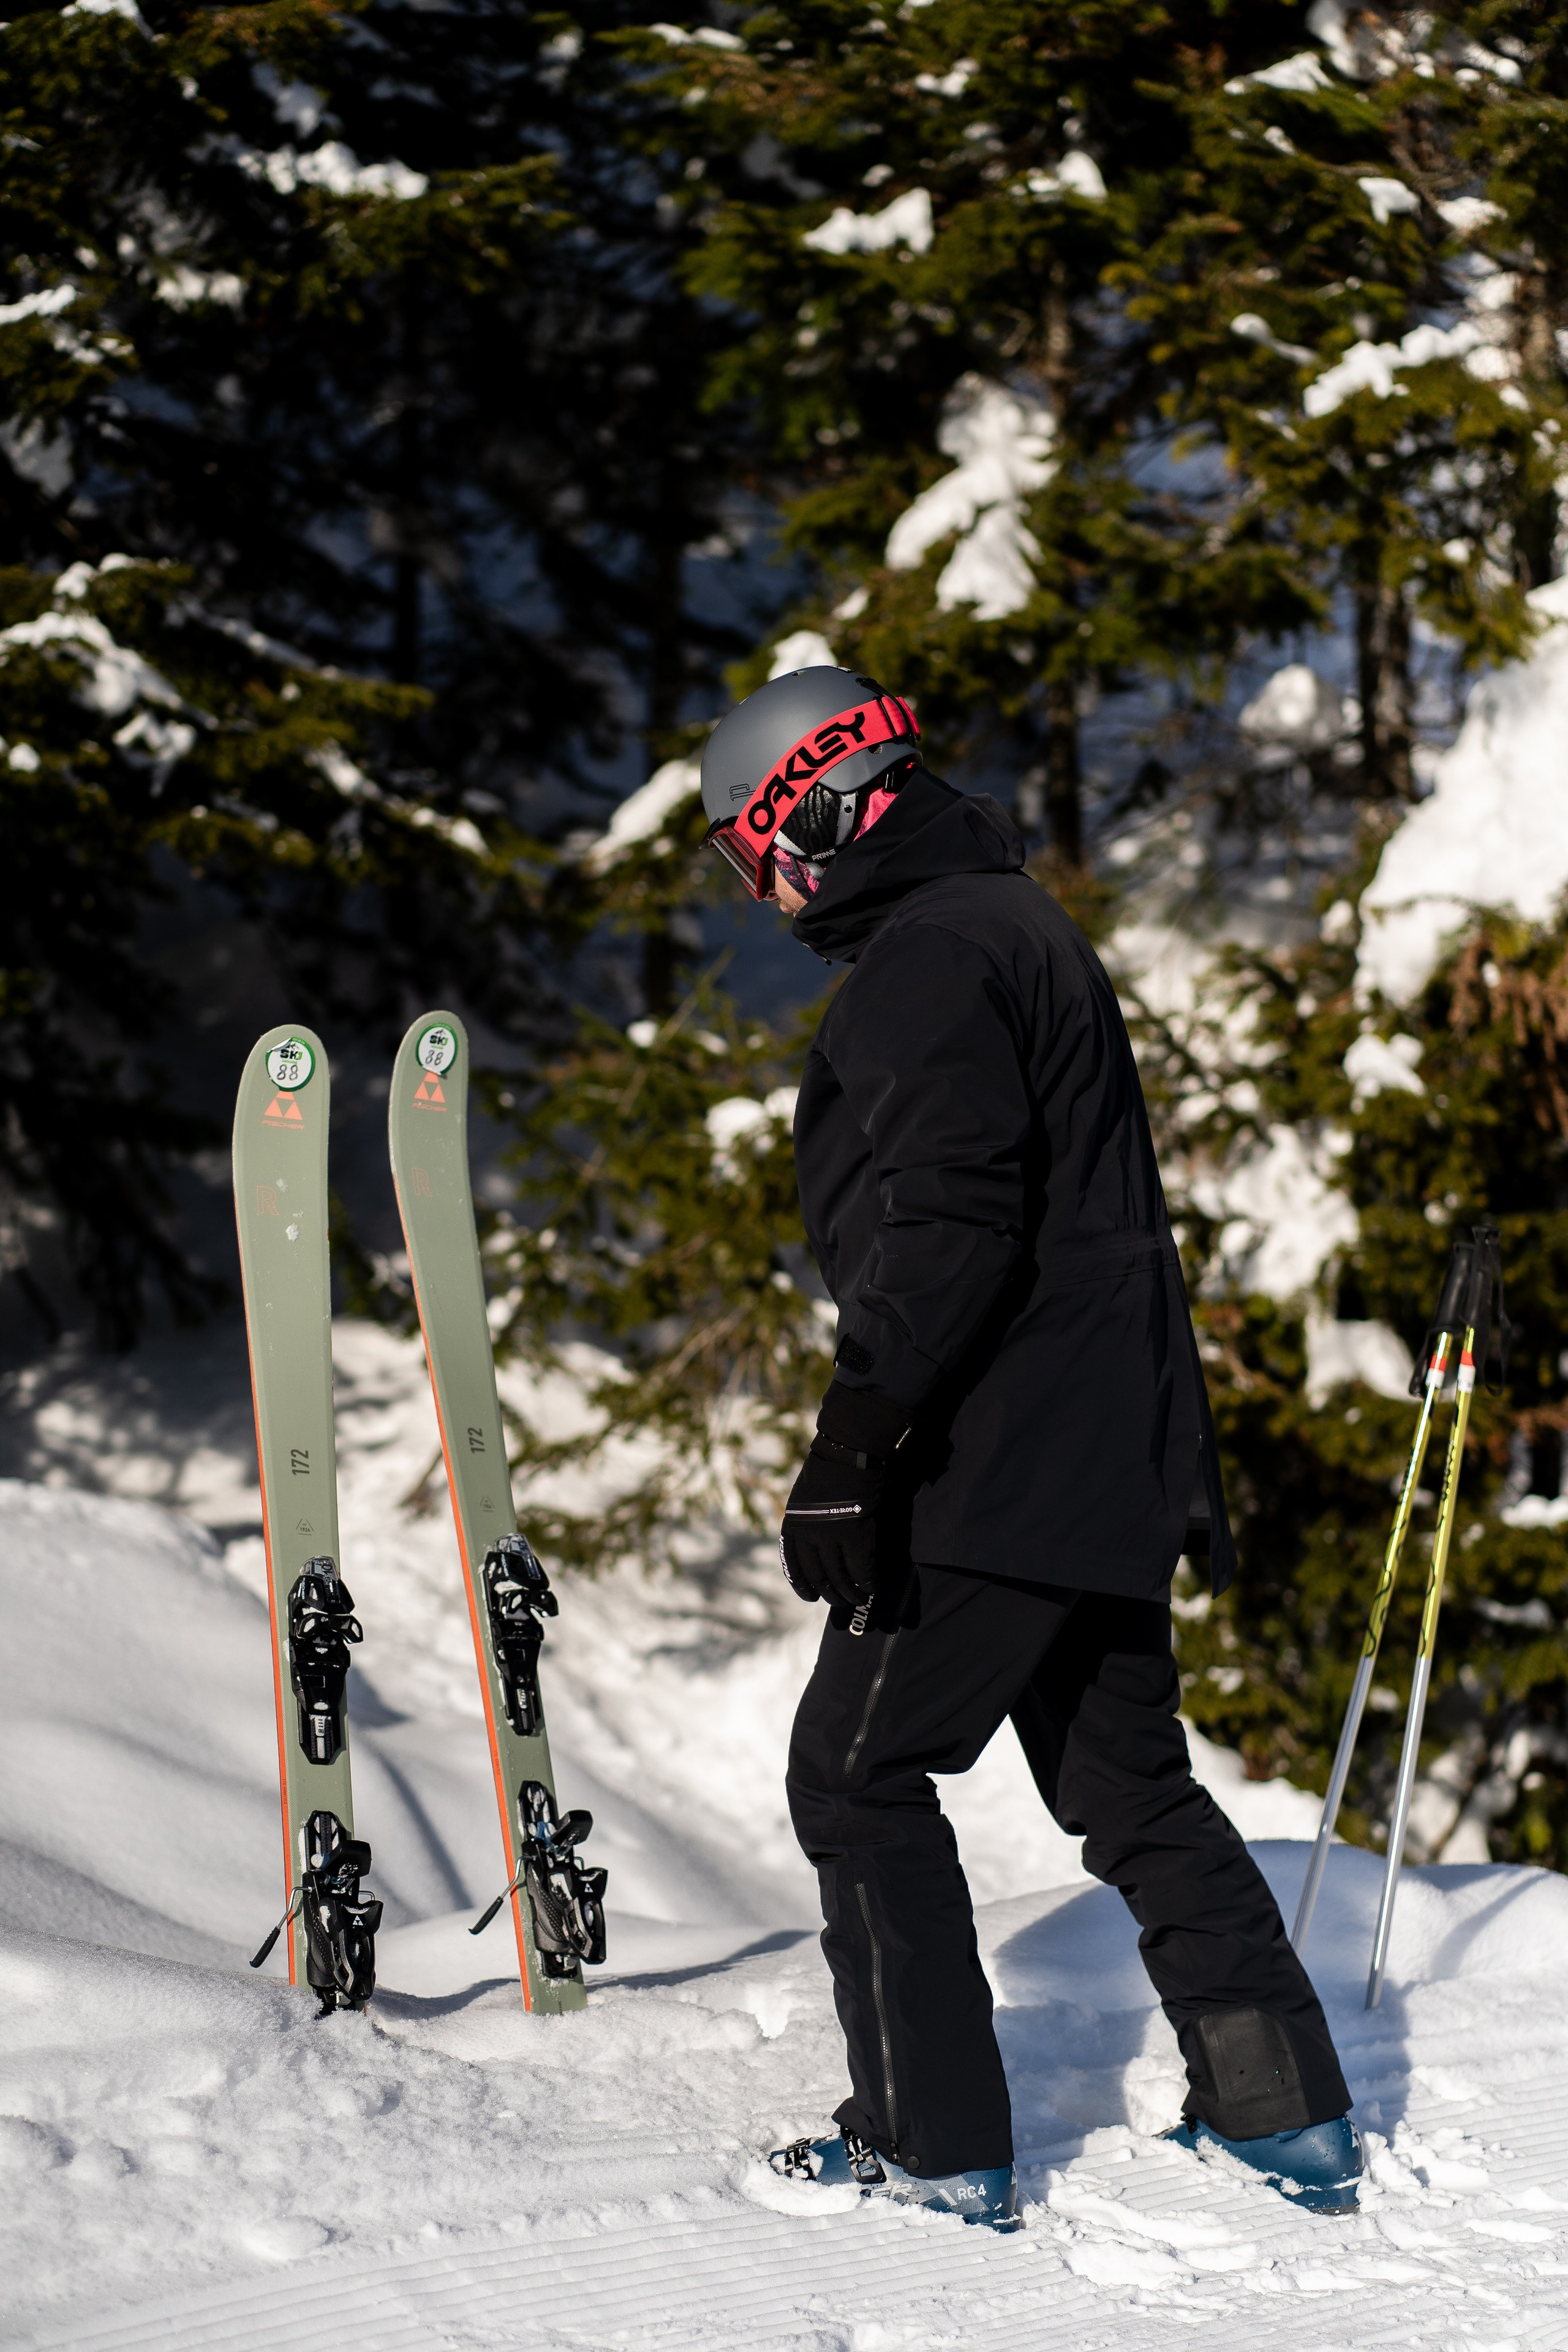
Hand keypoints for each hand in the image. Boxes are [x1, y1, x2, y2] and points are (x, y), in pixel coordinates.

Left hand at [779, 1382, 908, 1609]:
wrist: (847, 1452)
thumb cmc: (830, 1469)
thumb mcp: (805, 1497)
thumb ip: (808, 1521)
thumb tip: (816, 1543)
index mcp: (792, 1524)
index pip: (792, 1565)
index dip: (802, 1584)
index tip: (811, 1597)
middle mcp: (807, 1535)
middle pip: (817, 1575)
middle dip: (830, 1592)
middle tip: (841, 1601)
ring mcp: (830, 1537)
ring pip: (839, 1577)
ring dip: (850, 1592)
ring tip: (859, 1598)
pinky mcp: (855, 1536)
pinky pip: (862, 1570)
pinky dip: (869, 1582)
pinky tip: (874, 1587)